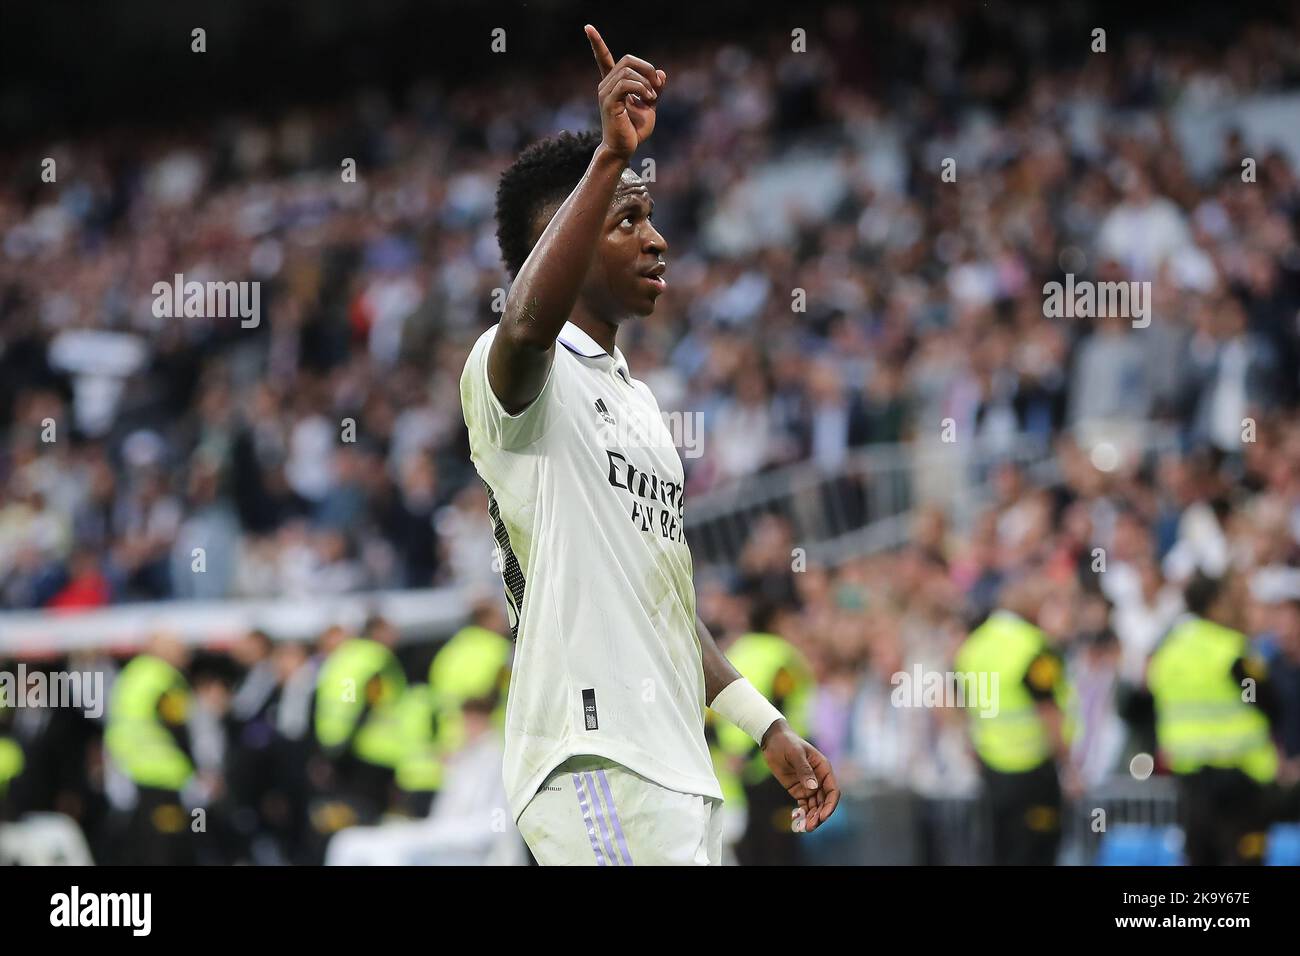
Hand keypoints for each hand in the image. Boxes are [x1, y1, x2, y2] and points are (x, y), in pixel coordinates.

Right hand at [585, 24, 665, 159]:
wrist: (624, 148)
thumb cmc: (634, 129)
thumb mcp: (650, 105)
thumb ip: (654, 88)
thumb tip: (661, 72)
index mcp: (613, 84)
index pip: (603, 58)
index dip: (596, 42)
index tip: (587, 27)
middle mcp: (605, 85)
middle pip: (627, 60)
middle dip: (647, 68)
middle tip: (657, 85)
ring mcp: (605, 93)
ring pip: (628, 72)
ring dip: (647, 82)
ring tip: (653, 98)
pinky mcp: (609, 102)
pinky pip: (626, 84)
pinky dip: (642, 89)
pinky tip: (649, 99)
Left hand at [760, 719, 840, 832]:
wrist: (772, 741)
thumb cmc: (786, 743)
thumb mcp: (795, 753)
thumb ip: (804, 769)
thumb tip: (813, 787)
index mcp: (823, 769)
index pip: (833, 791)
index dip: (830, 805)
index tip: (823, 816)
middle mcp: (819, 779)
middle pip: (824, 802)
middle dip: (819, 815)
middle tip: (810, 826)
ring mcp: (809, 786)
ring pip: (815, 806)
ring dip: (811, 817)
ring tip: (804, 828)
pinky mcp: (798, 790)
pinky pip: (804, 805)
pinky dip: (802, 814)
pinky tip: (797, 822)